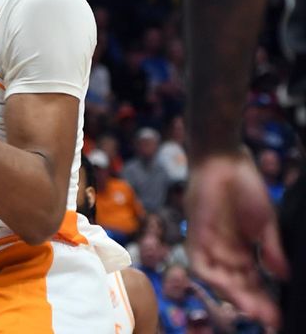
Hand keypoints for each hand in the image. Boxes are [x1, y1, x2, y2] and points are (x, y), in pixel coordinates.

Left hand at [186, 153, 288, 328]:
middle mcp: (224, 250)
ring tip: (254, 309)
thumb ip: (271, 250)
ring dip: (235, 295)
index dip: (264, 298)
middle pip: (236, 284)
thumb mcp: (265, 223)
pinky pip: (201, 264)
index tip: (276, 315)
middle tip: (268, 318)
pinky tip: (230, 286)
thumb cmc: (245, 186)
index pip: (252, 281)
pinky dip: (214, 277)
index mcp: (241, 248)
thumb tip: (283, 276)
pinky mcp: (195, 234)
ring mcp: (209, 243)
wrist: (224, 160)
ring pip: (219, 279)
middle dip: (252, 302)